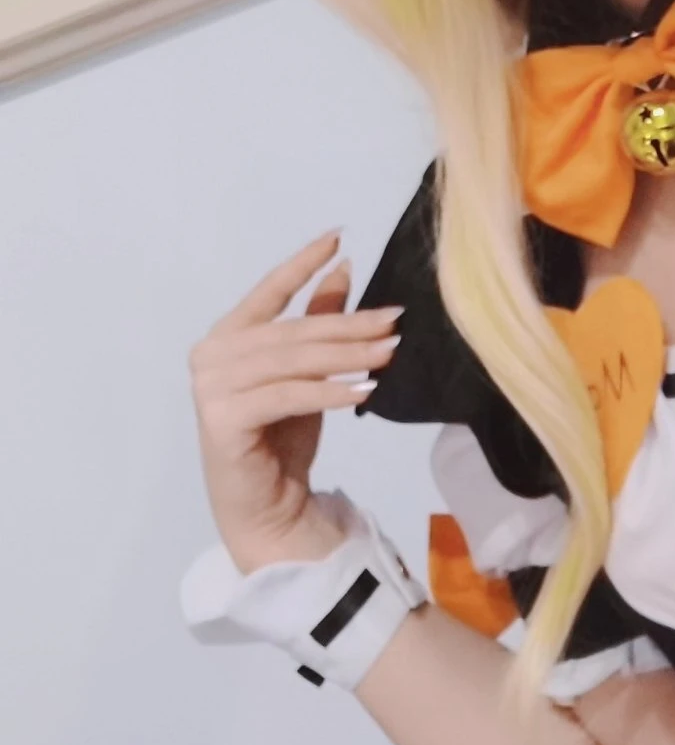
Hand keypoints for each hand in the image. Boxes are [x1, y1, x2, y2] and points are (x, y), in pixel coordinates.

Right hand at [189, 231, 402, 572]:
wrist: (267, 507)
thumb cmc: (282, 438)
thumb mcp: (307, 372)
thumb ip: (316, 321)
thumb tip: (344, 267)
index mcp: (225, 337)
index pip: (269, 291)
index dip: (303, 264)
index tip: (338, 237)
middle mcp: (210, 356)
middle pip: (291, 331)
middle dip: (347, 324)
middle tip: (395, 319)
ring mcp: (211, 388)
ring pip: (292, 362)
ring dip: (346, 357)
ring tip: (389, 351)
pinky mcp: (223, 420)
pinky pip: (287, 396)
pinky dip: (328, 392)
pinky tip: (363, 390)